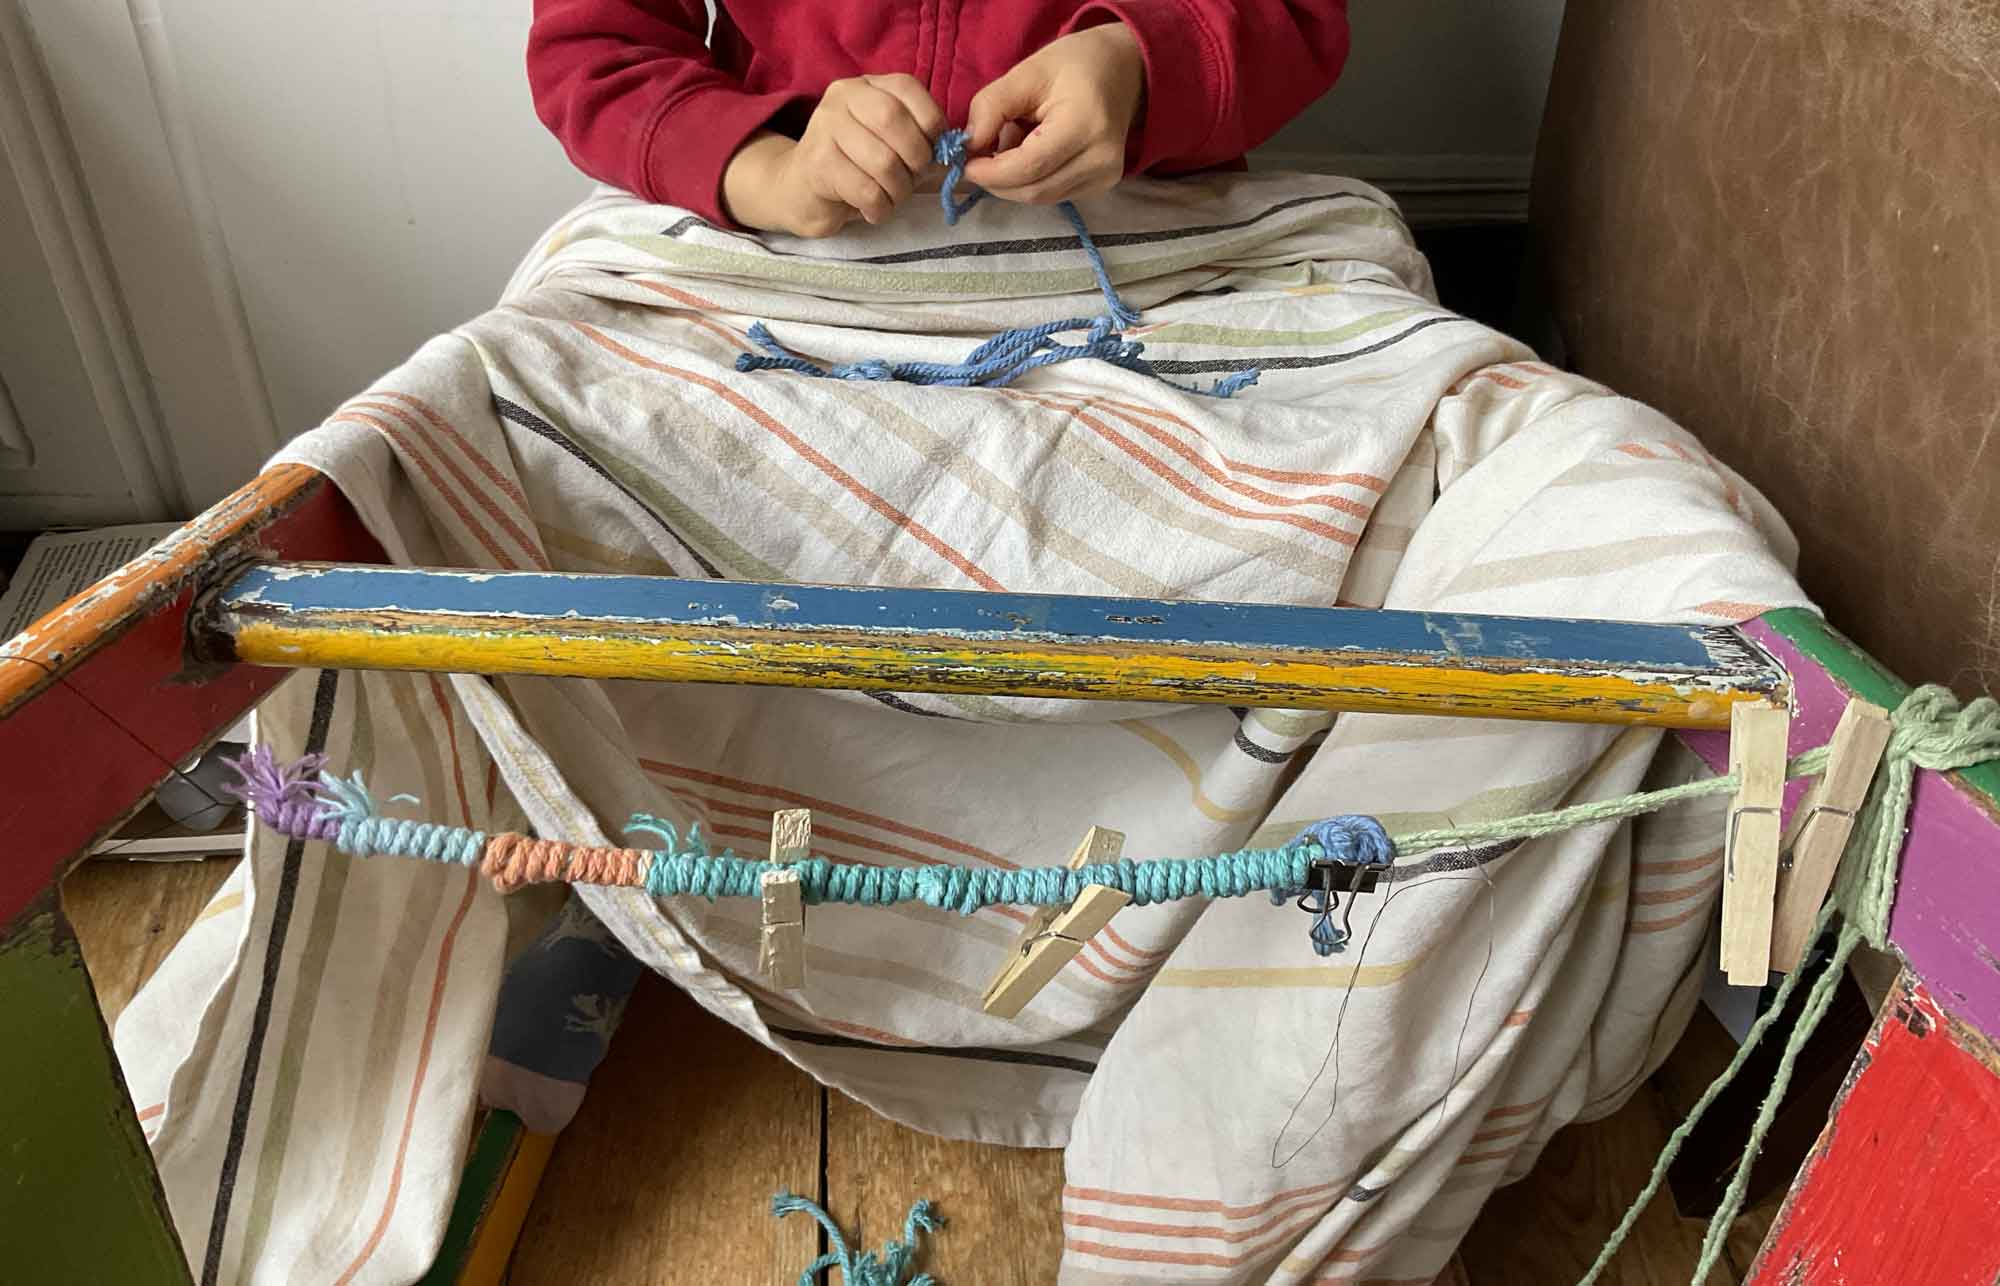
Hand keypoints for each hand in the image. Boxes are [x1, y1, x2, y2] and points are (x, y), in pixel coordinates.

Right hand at [721, 75, 945, 236]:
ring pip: (883, 162)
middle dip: (916, 158)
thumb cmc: (858, 166)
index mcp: (867, 86)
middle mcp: (842, 97)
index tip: (934, 149)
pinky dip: (880, 208)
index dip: (931, 121)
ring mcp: (825, 127)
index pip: (908, 88)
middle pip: (894, 122)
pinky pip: (866, 190)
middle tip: (913, 179)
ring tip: (892, 198)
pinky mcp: (817, 164)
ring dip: (899, 190)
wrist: (803, 190)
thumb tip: (959, 153)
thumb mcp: (892, 144)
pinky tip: (874, 210)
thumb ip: (923, 140)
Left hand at [962, 23, 1144, 203]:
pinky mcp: (1102, 186)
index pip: (1029, 166)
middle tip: (976, 159)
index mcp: (1085, 124)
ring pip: (1041, 197)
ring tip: (1007, 148)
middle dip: (996, 181)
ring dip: (1012, 182)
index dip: (991, 172)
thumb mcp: (1027, 72)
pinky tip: (1029, 154)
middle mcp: (1101, 159)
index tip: (964, 162)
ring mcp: (1105, 177)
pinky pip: (1053, 194)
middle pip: (1034, 191)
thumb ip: (992, 106)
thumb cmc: (1074, 66)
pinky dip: (1030, 181)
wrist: (1123, 70)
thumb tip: (969, 145)